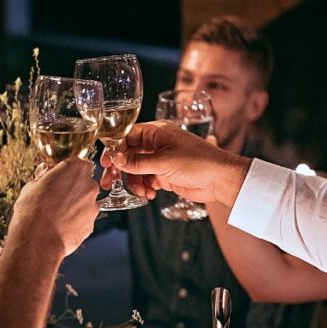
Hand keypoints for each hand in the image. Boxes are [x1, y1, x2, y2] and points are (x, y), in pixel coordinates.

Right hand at [10, 158, 98, 255]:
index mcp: (75, 169)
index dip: (67, 171)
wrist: (38, 239)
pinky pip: (84, 219)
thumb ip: (43, 176)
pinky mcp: (91, 224)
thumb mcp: (31, 186)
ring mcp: (92, 206)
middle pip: (84, 182)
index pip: (77, 163)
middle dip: (73, 188)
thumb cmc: (32, 210)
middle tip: (56, 197)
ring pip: (85, 202)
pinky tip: (60, 226)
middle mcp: (89, 185)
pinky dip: (76, 221)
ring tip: (56, 215)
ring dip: (75, 205)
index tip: (58, 178)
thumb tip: (44, 172)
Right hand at [107, 122, 250, 205]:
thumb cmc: (197, 162)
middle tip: (110, 182)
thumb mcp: (163, 162)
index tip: (105, 163)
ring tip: (140, 192)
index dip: (115, 149)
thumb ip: (137, 162)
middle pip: (130, 154)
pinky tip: (149, 194)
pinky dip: (145, 187)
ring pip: (137, 170)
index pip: (128, 136)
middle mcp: (158, 144)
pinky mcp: (166, 174)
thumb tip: (115, 158)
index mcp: (157, 132)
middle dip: (121, 169)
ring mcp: (162, 160)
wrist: (220, 179)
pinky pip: (147, 180)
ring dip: (134, 181)